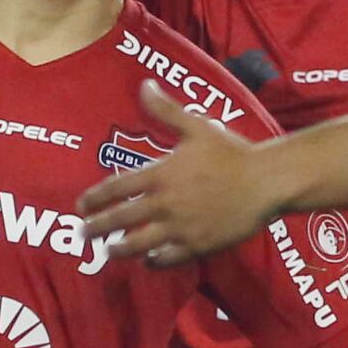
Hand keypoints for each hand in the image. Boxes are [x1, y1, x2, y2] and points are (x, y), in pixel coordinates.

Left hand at [76, 84, 286, 267]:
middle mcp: (165, 204)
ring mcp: (179, 228)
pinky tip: (147, 261)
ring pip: (138, 245)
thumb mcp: (196, 127)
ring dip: (119, 249)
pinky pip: (167, 259)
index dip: (95, 198)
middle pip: (120, 220)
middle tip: (83, 233)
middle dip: (97, 228)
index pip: (116, 188)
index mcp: (161, 174)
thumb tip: (144, 85)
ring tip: (110, 251)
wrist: (266, 182)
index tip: (82, 205)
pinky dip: (152, 262)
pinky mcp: (196, 246)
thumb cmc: (231, 153)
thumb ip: (166, 110)